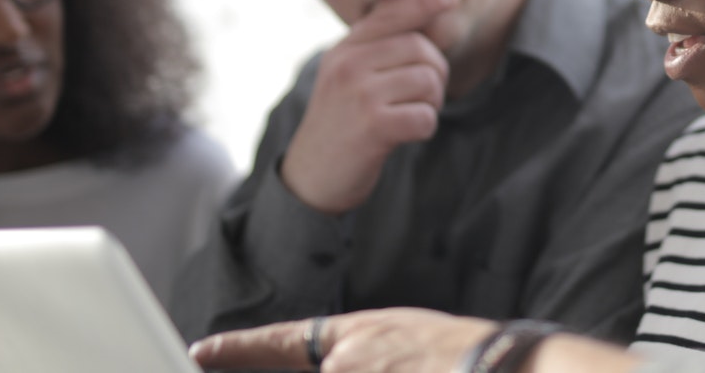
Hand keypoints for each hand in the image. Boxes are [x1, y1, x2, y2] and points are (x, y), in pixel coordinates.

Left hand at [189, 308, 493, 372]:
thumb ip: (356, 357)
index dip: (236, 349)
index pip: (279, 341)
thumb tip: (329, 365)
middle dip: (340, 372)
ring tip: (413, 368)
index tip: (201, 350)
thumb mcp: (404, 341)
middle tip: (392, 365)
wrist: (502, 366)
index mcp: (354, 335)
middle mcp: (344, 360)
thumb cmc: (463, 356)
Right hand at [282, 0, 458, 214]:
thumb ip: (377, 50)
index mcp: (344, 50)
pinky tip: (406, 134)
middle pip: (421, 48)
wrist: (312, 177)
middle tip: (425, 97)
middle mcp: (349, 65)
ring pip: (428, 81)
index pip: (390, 14)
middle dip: (436, 73)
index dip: (424, 0)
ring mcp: (359, 94)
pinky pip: (425, 116)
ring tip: (411, 115)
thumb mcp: (348, 77)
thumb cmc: (342, 124)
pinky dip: (425, 127)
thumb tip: (426, 21)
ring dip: (431, 103)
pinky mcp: (373, 126)